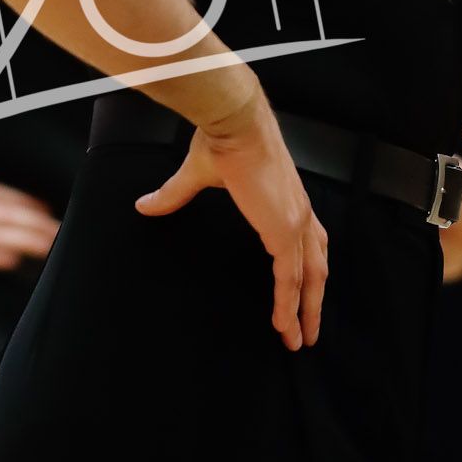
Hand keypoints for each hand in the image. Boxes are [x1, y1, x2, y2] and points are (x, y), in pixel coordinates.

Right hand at [134, 88, 327, 349]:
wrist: (232, 121)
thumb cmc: (222, 137)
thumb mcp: (199, 174)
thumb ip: (174, 194)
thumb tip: (144, 205)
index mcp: (288, 199)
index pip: (309, 242)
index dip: (307, 271)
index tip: (304, 295)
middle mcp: (300, 212)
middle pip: (317, 266)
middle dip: (313, 302)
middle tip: (307, 332)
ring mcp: (295, 222)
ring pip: (309, 278)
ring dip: (305, 311)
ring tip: (297, 339)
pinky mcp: (284, 230)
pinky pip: (290, 277)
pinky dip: (288, 304)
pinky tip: (282, 325)